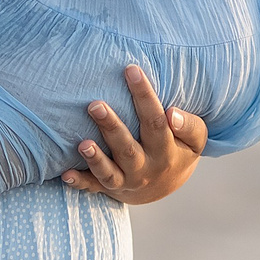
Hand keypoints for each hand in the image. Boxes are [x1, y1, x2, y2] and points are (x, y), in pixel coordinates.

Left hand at [61, 64, 208, 204]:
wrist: (165, 187)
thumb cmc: (178, 151)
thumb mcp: (194, 142)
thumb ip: (190, 126)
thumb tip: (172, 113)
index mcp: (166, 151)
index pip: (156, 121)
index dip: (144, 96)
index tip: (131, 70)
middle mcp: (145, 168)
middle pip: (127, 148)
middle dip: (111, 127)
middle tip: (94, 105)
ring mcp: (126, 181)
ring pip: (109, 173)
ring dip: (95, 159)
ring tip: (81, 143)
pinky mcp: (109, 188)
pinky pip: (93, 188)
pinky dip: (79, 183)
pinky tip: (65, 174)